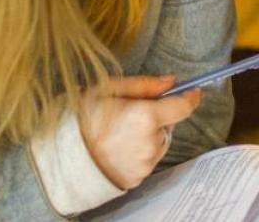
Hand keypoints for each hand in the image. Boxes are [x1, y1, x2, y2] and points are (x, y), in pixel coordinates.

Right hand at [81, 75, 201, 188]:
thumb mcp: (108, 90)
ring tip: (119, 133)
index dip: (190, 97)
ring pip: (158, 142)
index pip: (182, 107)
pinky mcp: (139, 176)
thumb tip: (170, 81)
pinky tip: (119, 148)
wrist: (65, 157)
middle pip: (168, 124)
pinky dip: (139, 151)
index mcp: (144, 117)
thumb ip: (143, 85)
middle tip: (130, 114)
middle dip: (157, 117)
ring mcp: (145, 162)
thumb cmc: (82, 120)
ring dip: (148, 135)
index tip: (193, 91)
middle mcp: (150, 142)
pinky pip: (148, 158)